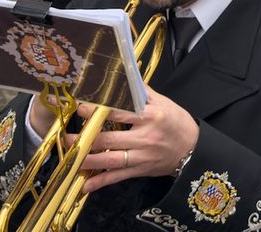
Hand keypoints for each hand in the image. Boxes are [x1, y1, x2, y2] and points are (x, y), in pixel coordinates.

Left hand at [74, 86, 200, 192]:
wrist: (193, 150)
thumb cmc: (177, 122)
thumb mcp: (163, 102)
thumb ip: (142, 92)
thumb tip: (125, 74)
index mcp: (150, 115)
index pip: (119, 110)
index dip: (98, 109)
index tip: (80, 106)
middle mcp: (144, 136)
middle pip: (110, 138)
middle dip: (87, 138)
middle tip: (66, 138)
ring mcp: (142, 156)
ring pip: (111, 159)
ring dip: (88, 160)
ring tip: (70, 158)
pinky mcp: (141, 170)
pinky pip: (118, 177)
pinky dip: (101, 182)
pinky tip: (85, 185)